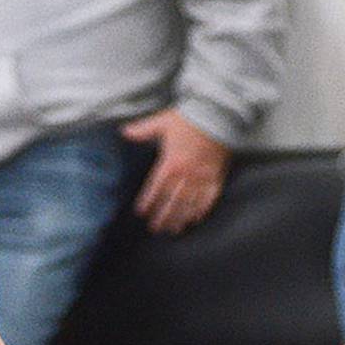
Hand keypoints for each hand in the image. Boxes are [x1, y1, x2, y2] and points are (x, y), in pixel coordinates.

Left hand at [120, 109, 229, 235]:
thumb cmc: (190, 118)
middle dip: (162, 216)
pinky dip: (202, 209)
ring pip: (189, 203)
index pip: (155, 188)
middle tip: (155, 228)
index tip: (141, 213)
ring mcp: (202, 176)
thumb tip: (123, 131)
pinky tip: (196, 219)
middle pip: (171, 201)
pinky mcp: (217, 176)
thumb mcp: (163, 121)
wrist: (220, 114)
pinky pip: (210, 197)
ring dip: (180, 218)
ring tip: (173, 230)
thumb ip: (143, 130)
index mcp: (170, 162)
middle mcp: (185, 173)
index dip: (147, 202)